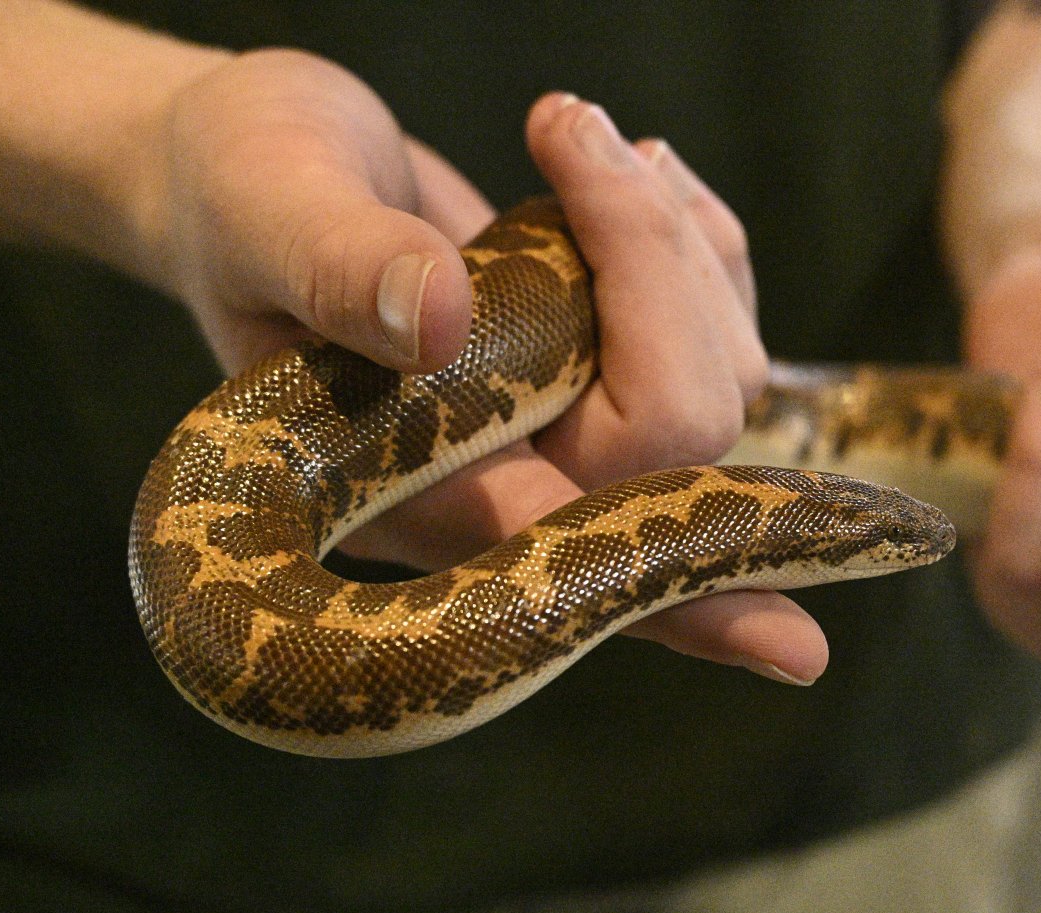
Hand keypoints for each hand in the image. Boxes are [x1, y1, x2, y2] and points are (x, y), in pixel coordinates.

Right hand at [139, 51, 825, 683]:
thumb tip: (440, 316)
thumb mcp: (261, 209)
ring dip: (682, 242)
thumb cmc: (240, 195)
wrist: (261, 173)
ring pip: (723, 378)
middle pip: (679, 433)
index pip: (574, 559)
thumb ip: (333, 262)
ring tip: (576, 141)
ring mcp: (577, 429)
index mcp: (420, 485)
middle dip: (658, 266)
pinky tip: (636, 178)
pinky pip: (722, 329)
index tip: (800, 654)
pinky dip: (701, 240)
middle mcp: (518, 480)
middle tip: (567, 131)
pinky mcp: (618, 371)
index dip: (690, 606)